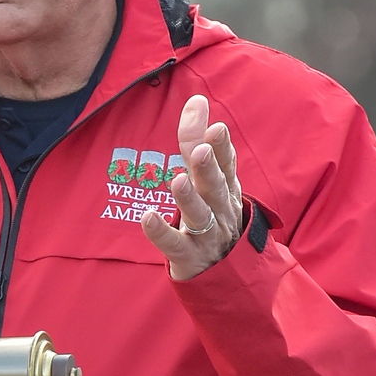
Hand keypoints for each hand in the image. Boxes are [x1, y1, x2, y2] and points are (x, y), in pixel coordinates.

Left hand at [141, 94, 242, 280]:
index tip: (216, 128)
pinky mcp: (189, 259)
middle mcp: (220, 211)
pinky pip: (174, 246)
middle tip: (201, 151)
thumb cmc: (215, 218)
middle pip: (216, 188)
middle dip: (209, 169)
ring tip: (178, 180)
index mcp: (226, 190)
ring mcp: (206, 237)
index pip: (227, 166)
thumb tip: (196, 100)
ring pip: (200, 216)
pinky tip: (148, 218)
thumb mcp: (210, 180)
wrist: (226, 275)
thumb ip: (197, 140)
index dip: (222, 148)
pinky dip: (161, 233)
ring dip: (190, 198)